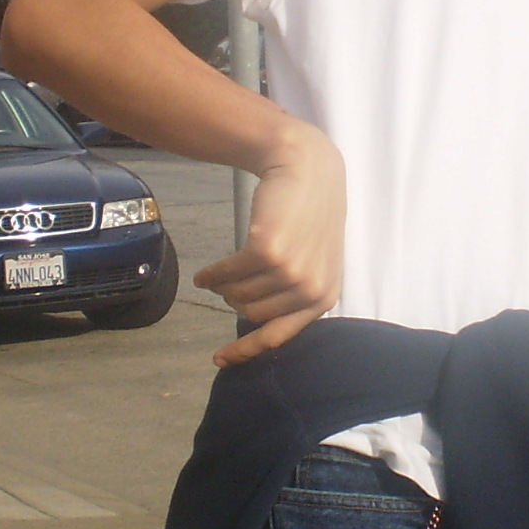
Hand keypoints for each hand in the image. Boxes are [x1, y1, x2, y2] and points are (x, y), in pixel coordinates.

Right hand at [196, 120, 345, 366]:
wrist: (308, 169)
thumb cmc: (308, 216)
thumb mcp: (313, 262)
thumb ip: (294, 294)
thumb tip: (255, 322)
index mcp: (324, 298)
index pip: (278, 336)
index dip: (245, 351)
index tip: (218, 358)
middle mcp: (309, 289)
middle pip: (252, 314)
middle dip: (234, 301)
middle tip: (225, 286)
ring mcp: (289, 271)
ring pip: (238, 295)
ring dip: (223, 287)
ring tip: (217, 275)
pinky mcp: (267, 252)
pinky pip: (227, 275)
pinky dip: (212, 276)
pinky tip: (204, 275)